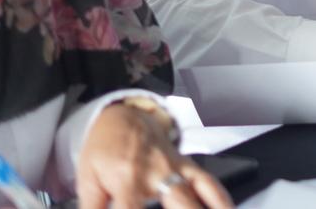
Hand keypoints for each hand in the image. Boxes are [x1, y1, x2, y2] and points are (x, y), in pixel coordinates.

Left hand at [76, 102, 231, 208]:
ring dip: (211, 207)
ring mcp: (175, 168)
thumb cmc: (105, 147)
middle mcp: (155, 174)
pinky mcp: (187, 165)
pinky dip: (221, 198)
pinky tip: (227, 208)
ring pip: (199, 192)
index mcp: (126, 179)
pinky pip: (209, 182)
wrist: (123, 115)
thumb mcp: (87, 178)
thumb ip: (91, 207)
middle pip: (178, 202)